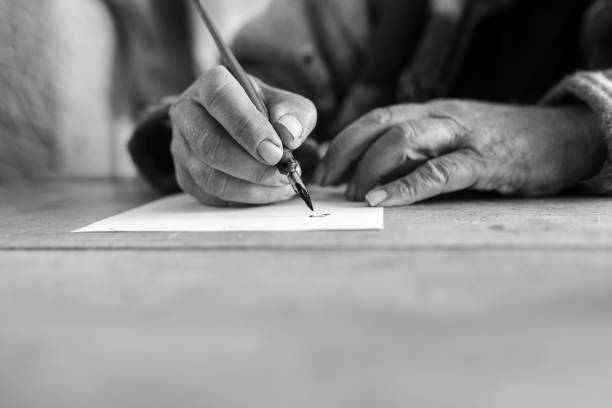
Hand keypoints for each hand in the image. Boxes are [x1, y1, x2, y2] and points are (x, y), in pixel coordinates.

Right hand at [170, 66, 316, 205]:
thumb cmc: (264, 111)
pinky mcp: (185, 175)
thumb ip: (294, 114)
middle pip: (210, 145)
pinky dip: (243, 199)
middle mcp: (187, 113)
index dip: (248, 128)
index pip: (221, 101)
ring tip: (280, 185)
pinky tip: (266, 193)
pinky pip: (211, 195)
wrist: (243, 126)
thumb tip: (288, 134)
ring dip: (250, 188)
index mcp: (210, 84)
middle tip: (281, 175)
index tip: (276, 152)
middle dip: (252, 167)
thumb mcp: (286, 103)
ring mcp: (181, 146)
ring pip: (209, 176)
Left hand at [315, 100, 606, 205]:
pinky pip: (440, 170)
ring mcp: (463, 135)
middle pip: (381, 124)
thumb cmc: (497, 145)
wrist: (560, 137)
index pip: (375, 118)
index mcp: (430, 113)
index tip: (322, 170)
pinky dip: (407, 185)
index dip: (343, 143)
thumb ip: (417, 154)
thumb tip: (370, 179)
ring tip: (354, 195)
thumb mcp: (452, 141)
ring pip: (404, 138)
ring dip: (370, 167)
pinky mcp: (486, 160)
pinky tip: (384, 199)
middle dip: (347, 153)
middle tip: (330, 186)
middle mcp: (441, 117)